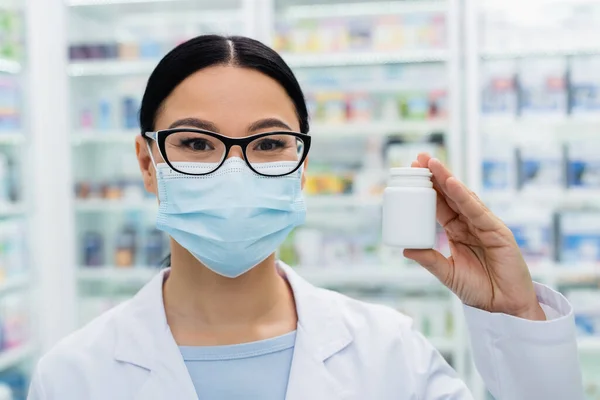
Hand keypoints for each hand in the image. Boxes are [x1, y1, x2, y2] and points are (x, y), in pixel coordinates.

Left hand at [404, 153, 545, 320]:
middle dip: (435, 176)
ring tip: (431, 163)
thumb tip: (405, 248)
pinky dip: (465, 196)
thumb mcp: (448, 273)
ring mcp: (485, 226)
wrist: (504, 309)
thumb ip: (429, 260)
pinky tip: (452, 183)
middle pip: (450, 195)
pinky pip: (477, 211)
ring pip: (463, 197)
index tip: (411, 173)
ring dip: (447, 179)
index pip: (440, 205)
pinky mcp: (498, 232)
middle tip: (419, 158)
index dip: (427, 189)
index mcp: (457, 232)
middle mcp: (470, 224)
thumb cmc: (478, 290)